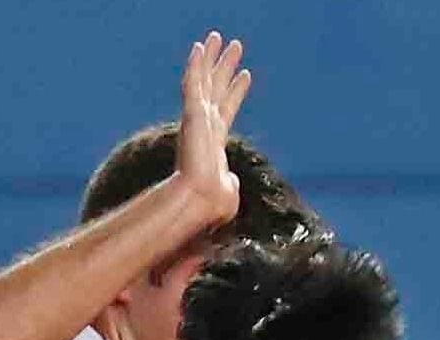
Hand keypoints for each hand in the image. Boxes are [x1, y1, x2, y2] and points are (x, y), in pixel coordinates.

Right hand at [175, 32, 253, 226]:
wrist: (202, 201)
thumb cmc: (214, 203)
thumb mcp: (228, 189)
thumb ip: (230, 180)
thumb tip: (232, 181)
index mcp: (214, 141)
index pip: (227, 109)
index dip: (236, 91)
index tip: (246, 74)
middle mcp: (205, 126)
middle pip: (216, 88)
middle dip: (225, 67)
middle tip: (235, 46)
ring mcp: (197, 118)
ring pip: (205, 79)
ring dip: (212, 58)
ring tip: (220, 37)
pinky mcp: (192, 114)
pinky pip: (194, 83)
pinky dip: (196, 64)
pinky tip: (200, 46)